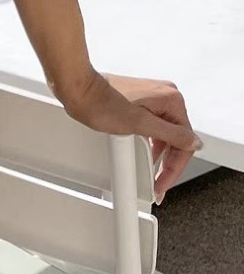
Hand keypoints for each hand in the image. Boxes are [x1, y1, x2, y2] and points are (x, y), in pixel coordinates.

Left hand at [58, 70, 201, 203]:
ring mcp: (152, 98)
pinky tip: (143, 153)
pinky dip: (149, 141)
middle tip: (157, 183)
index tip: (163, 182)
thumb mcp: (140, 125)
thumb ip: (171, 135)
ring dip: (158, 153)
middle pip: (176, 137)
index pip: (184, 140)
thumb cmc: (102, 103)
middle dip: (167, 162)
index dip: (174, 166)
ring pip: (164, 133)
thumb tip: (195, 143)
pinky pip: (152, 126)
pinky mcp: (139, 101)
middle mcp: (165, 96)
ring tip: (150, 172)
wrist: (78, 90)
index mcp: (171, 100)